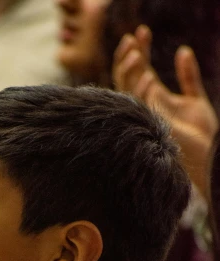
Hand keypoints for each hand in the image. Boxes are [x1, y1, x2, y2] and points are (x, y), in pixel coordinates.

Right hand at [113, 26, 217, 196]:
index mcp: (154, 98)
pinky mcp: (148, 126)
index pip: (139, 69)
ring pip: (124, 90)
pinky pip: (136, 106)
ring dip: (127, 69)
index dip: (139, 49)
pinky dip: (140, 91)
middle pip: (126, 77)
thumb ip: (189, 76)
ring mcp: (144, 115)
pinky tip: (147, 76)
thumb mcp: (196, 99)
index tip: (142, 31)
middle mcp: (144, 106)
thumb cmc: (201, 136)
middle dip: (127, 56)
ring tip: (135, 49)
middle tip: (133, 36)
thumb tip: (183, 51)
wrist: (204, 160)